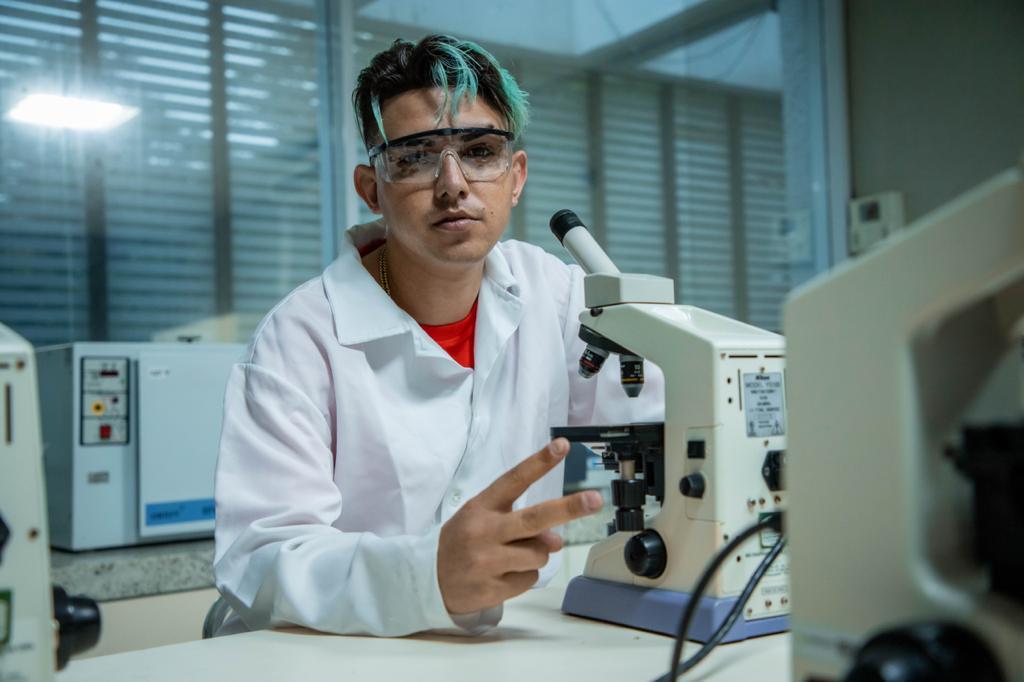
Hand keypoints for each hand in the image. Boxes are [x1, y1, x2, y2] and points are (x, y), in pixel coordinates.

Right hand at [437, 438, 603, 614]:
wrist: (428, 579)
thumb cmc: (463, 541)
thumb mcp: (482, 518)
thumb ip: (519, 521)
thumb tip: (555, 540)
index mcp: (482, 507)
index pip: (514, 480)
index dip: (539, 462)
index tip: (562, 446)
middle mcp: (485, 531)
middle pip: (534, 519)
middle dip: (568, 508)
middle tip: (594, 500)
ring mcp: (487, 561)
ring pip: (539, 554)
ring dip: (537, 554)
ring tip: (513, 555)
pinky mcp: (492, 588)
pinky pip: (529, 579)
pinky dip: (524, 575)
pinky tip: (504, 573)